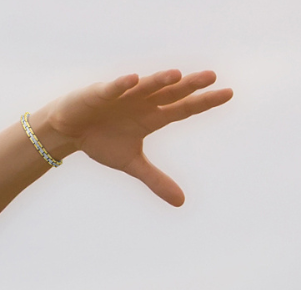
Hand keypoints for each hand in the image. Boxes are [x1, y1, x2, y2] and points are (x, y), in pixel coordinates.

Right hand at [46, 69, 232, 205]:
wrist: (70, 130)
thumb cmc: (103, 141)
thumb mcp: (131, 164)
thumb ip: (156, 180)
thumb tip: (182, 203)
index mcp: (153, 117)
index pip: (184, 108)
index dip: (205, 102)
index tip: (229, 94)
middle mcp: (143, 101)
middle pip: (170, 92)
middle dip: (189, 85)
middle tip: (211, 78)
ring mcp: (123, 95)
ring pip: (145, 86)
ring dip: (159, 80)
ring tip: (176, 76)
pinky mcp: (100, 93)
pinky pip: (113, 88)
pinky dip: (121, 85)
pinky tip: (133, 80)